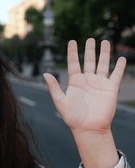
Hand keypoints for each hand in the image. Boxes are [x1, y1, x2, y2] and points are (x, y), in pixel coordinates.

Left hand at [43, 38, 126, 167]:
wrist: (88, 128)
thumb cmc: (72, 117)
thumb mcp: (60, 101)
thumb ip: (54, 87)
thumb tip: (45, 74)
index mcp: (75, 82)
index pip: (73, 63)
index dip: (72, 52)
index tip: (72, 41)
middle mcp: (87, 81)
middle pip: (89, 61)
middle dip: (90, 50)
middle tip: (91, 38)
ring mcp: (99, 84)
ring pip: (102, 64)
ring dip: (104, 53)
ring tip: (104, 41)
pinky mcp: (110, 89)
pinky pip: (116, 75)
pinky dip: (119, 67)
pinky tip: (121, 58)